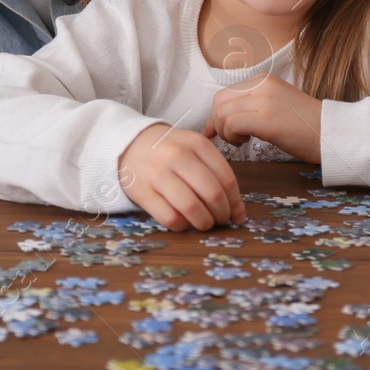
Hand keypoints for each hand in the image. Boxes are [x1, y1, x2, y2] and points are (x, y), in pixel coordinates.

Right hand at [117, 123, 245, 230]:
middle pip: (212, 194)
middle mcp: (177, 155)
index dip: (235, 203)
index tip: (236, 215)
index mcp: (196, 143)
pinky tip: (183, 221)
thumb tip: (238, 214)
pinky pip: (170, 218)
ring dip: (204, 223)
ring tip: (204, 223)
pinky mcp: (142, 192)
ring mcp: (157, 173)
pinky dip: (182, 226)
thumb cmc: (171, 151)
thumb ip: (217, 175)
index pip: (226, 179)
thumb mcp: (195, 150)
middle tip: (220, 220)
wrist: (131, 145)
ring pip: (192, 208)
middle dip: (222, 214)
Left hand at [203, 72, 323, 163]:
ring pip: (222, 113)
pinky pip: (232, 124)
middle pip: (219, 102)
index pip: (225, 94)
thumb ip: (248, 107)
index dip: (216, 115)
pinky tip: (247, 142)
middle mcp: (261, 84)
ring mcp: (264, 99)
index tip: (216, 132)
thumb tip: (216, 122)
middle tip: (232, 138)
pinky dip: (232, 136)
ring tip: (242, 141)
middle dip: (218, 124)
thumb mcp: (273, 106)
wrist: (331, 134)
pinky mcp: (266, 118)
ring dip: (226, 132)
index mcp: (262, 79)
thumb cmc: (303, 126)